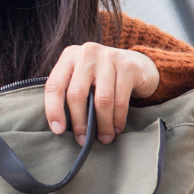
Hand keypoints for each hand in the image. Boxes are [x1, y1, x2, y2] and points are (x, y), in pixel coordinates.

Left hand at [44, 43, 159, 145]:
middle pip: (76, 94)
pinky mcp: (128, 66)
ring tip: (104, 138)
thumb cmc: (103, 77)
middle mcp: (86, 53)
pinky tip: (116, 128)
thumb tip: (61, 126)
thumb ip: (71, 92)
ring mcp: (108, 57)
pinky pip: (120, 100)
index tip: (58, 130)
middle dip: (79, 122)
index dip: (53, 110)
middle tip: (83, 140)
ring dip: (102, 124)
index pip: (54, 85)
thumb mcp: (83, 78)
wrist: (139, 64)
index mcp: (69, 56)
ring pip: (101, 100)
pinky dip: (117, 119)